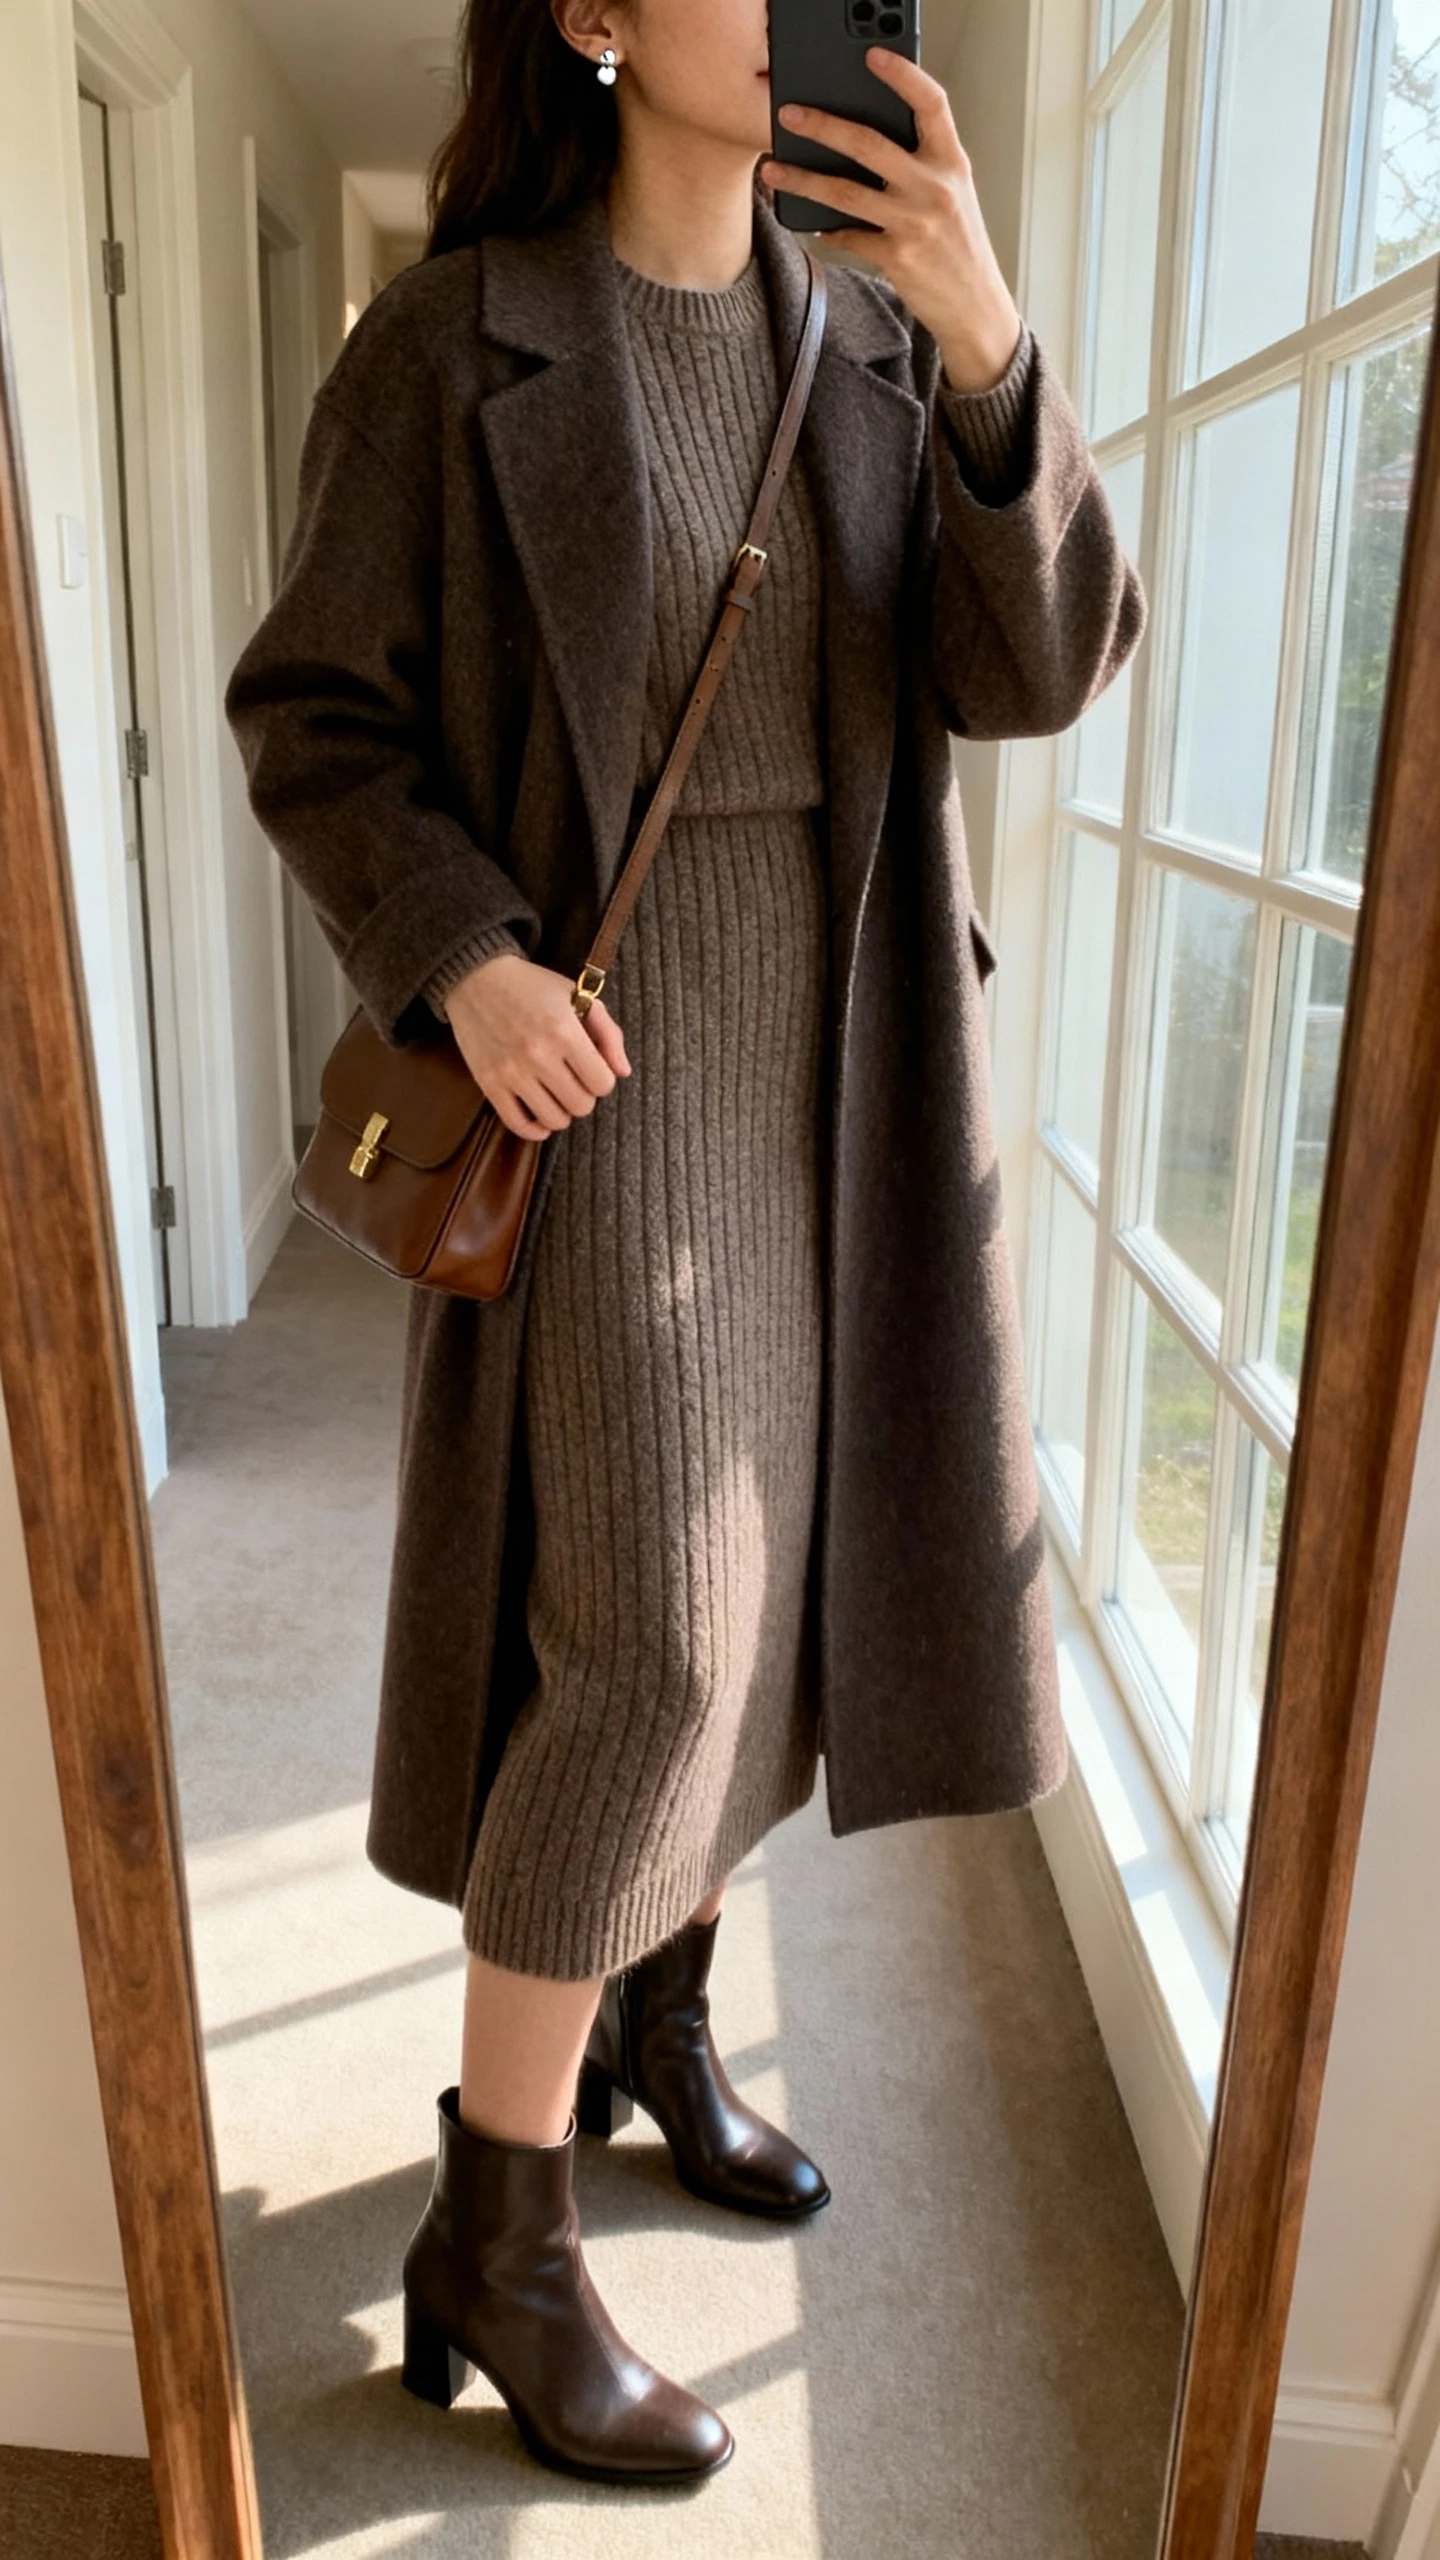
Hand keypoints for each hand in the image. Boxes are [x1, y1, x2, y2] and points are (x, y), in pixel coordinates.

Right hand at [442, 952, 630, 1141]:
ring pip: (554, 1120)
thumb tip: (623, 1072)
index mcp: (564, 1032)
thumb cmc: (532, 986)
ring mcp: (511, 1072)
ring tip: (556, 1093)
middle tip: (573, 1079)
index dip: (603, 1079)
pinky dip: (534, 1129)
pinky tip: (539, 1114)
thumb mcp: (578, 996)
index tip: (592, 1069)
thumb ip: (609, 1033)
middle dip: (584, 1096)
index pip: (603, 1084)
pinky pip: (518, 1125)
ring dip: (561, 1111)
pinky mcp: (489, 1083)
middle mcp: (538, 1055)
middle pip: (581, 1106)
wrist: (476, 979)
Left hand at [761, 51, 1021, 395]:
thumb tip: (867, 140)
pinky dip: (828, 229)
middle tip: (788, 114)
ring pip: (845, 192)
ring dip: (803, 178)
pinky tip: (813, 223)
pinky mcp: (896, 256)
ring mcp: (914, 223)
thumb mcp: (954, 194)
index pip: (932, 104)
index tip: (873, 57)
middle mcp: (934, 187)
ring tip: (774, 168)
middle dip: (823, 125)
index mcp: (952, 162)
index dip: (903, 75)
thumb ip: (923, 164)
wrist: (975, 306)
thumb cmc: (960, 246)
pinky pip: (848, 235)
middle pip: (869, 143)